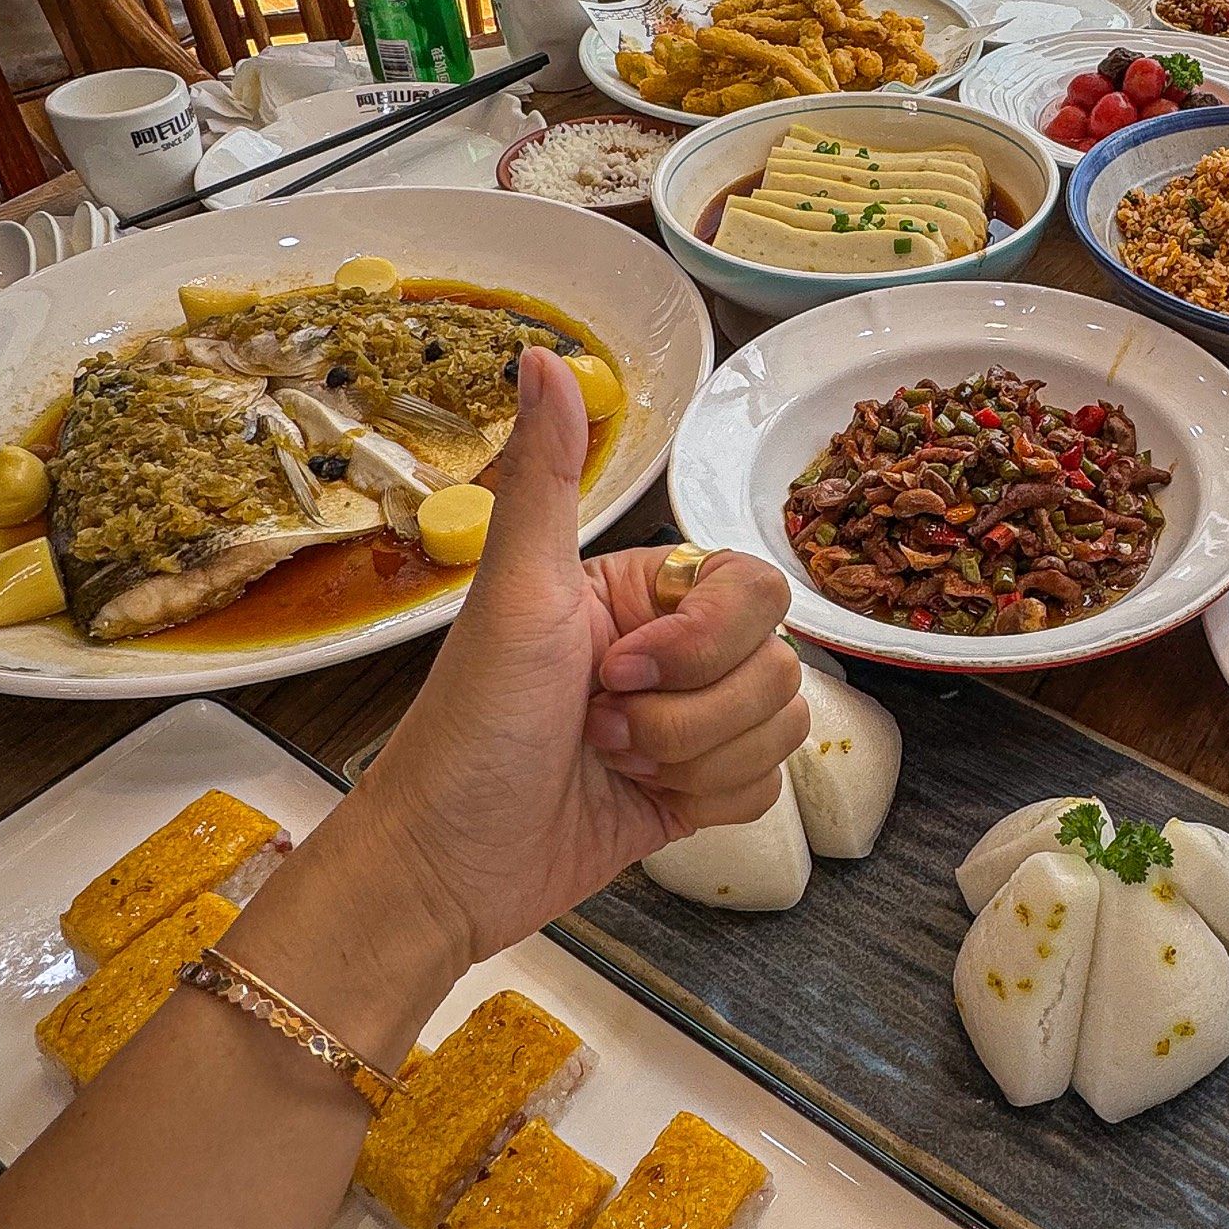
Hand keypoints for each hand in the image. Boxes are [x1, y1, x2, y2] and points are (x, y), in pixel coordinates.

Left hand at [351, 348, 805, 976]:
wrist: (447, 868)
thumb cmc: (467, 731)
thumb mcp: (512, 595)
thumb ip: (546, 476)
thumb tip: (545, 360)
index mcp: (633, 590)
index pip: (753, 589)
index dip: (704, 641)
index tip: (622, 668)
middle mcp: (668, 649)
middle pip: (777, 662)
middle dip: (694, 712)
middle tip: (603, 723)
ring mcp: (687, 721)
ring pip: (780, 726)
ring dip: (694, 758)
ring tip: (611, 761)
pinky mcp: (694, 790)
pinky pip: (767, 786)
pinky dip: (708, 801)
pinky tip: (641, 800)